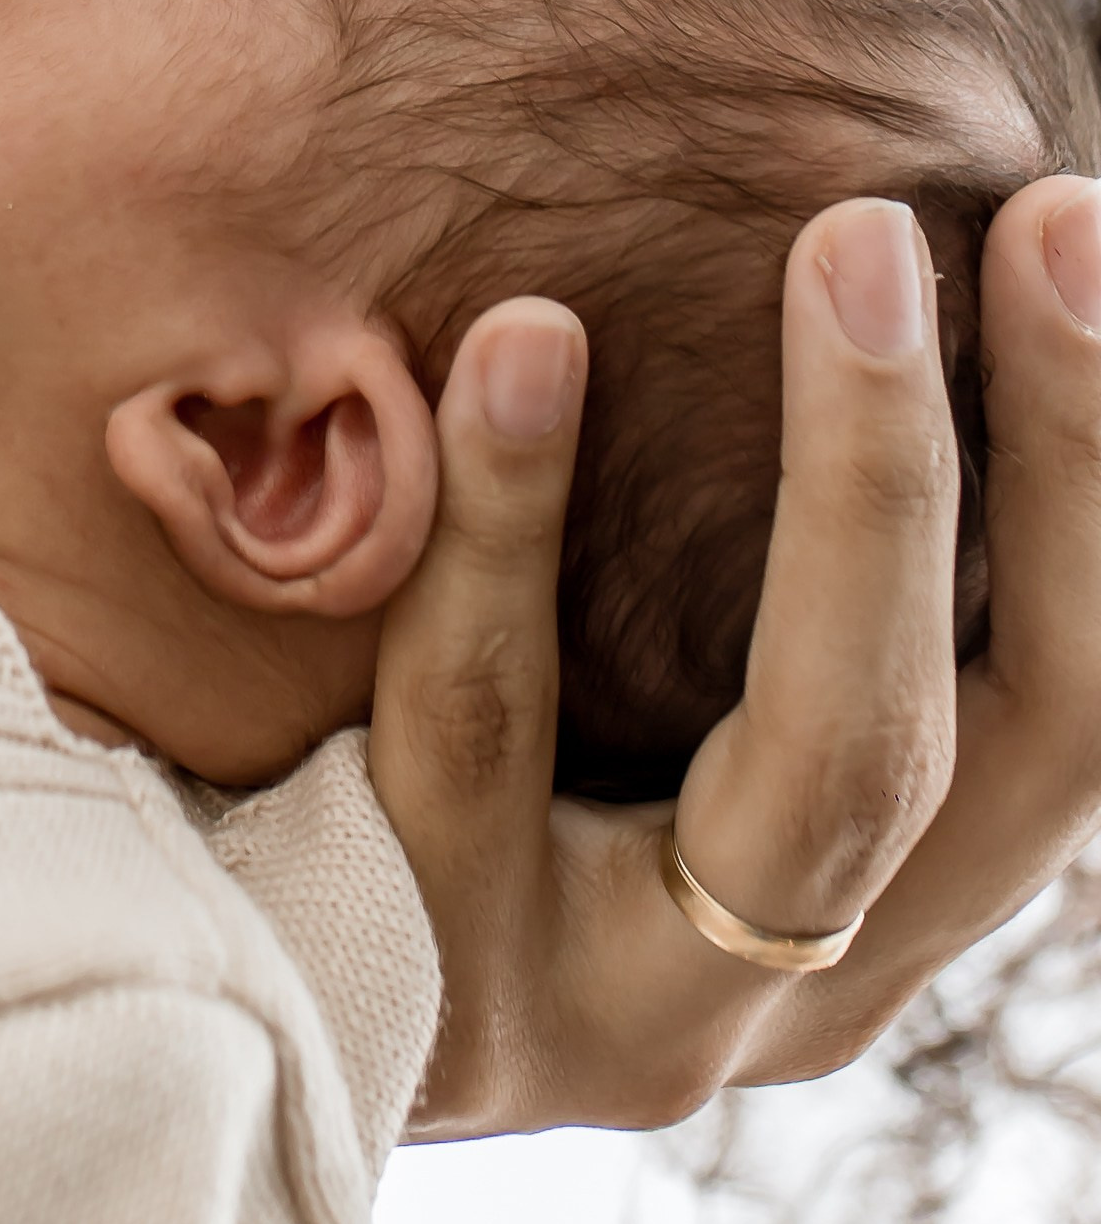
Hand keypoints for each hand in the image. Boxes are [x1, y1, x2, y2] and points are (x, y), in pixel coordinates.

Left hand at [372, 181, 1100, 1132]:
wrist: (211, 987)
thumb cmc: (445, 775)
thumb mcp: (640, 694)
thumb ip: (749, 560)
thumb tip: (844, 242)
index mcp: (881, 891)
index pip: (1067, 701)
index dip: (1092, 475)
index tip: (1067, 221)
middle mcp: (804, 979)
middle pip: (999, 743)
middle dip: (1050, 469)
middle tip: (1033, 214)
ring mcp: (635, 1008)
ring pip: (817, 759)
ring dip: (860, 485)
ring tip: (846, 238)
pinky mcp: (455, 985)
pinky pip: (490, 726)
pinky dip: (512, 521)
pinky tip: (523, 337)